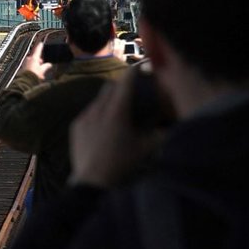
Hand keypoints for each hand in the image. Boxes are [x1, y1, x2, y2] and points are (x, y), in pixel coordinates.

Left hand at [22, 41, 50, 79]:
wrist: (26, 81)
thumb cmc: (33, 75)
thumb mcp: (42, 70)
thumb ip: (46, 66)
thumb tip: (49, 65)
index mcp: (34, 58)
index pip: (38, 50)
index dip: (40, 46)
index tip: (41, 43)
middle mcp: (29, 59)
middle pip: (35, 57)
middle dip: (39, 61)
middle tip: (42, 64)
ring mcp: (26, 64)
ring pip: (33, 63)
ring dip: (36, 66)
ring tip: (40, 72)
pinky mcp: (24, 68)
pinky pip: (30, 67)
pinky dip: (33, 69)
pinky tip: (36, 74)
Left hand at [69, 69, 161, 186]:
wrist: (92, 181)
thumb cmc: (122, 164)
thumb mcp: (146, 149)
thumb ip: (160, 135)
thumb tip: (171, 128)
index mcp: (117, 112)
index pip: (126, 83)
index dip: (133, 73)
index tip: (139, 68)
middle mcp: (99, 109)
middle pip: (110, 88)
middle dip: (120, 86)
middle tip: (130, 91)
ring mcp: (85, 117)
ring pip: (97, 100)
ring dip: (108, 100)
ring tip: (116, 110)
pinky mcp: (76, 126)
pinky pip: (88, 112)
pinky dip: (97, 113)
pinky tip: (103, 125)